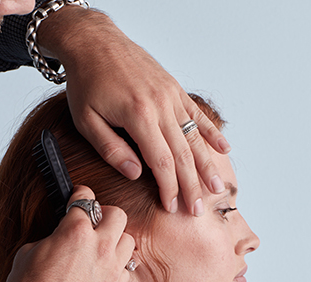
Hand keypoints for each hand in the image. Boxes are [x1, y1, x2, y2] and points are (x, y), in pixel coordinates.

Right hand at [5, 186, 134, 281]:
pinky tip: (104, 271)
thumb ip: (51, 238)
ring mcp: (111, 268)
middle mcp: (99, 246)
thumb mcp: (29, 252)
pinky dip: (118, 267)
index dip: (79, 197)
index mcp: (75, 230)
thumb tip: (57, 238)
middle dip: (105, 215)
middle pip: (117, 214)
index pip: (85, 198)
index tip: (77, 201)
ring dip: (116, 240)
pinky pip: (127, 269)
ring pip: (128, 240)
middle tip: (94, 223)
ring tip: (102, 248)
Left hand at [37, 7, 230, 215]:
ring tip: (218, 188)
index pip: (161, 162)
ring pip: (195, 136)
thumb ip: (111, 150)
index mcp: (138, 115)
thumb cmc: (86, 83)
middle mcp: (160, 105)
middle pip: (183, 154)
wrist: (94, 42)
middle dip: (192, 186)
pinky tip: (224, 149)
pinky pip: (197, 113)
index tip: (173, 208)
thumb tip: (136, 175)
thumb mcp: (86, 121)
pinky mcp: (174, 88)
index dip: (169, 188)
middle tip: (198, 210)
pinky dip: (212, 132)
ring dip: (207, 165)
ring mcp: (170, 95)